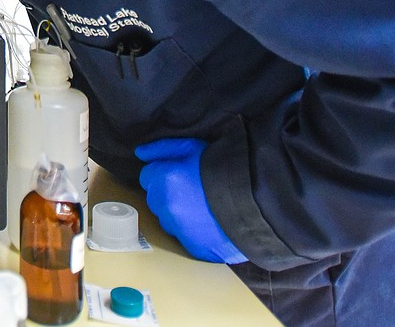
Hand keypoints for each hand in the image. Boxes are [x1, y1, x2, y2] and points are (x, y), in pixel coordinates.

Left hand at [135, 138, 246, 263]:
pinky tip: (209, 222)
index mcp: (162, 180)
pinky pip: (184, 237)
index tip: (181, 173)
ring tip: (203, 207)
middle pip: (155, 199)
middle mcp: (165, 207)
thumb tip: (139, 153)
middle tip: (193, 189)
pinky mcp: (191, 247)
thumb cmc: (222, 168)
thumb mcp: (192, 147)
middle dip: (168, 193)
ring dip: (178, 213)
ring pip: (168, 219)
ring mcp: (177, 230)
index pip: (147, 177)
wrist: (255, 200)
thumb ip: (162, 149)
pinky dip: (192, 231)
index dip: (164, 173)